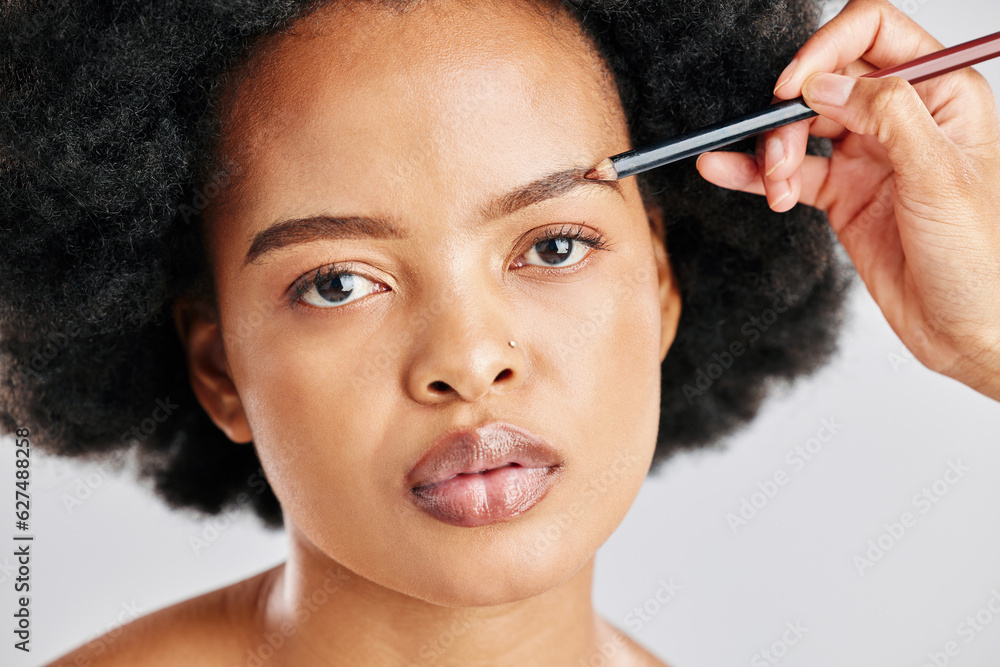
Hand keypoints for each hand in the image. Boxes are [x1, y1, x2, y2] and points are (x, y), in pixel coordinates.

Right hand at [696, 0, 999, 401]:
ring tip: (777, 190)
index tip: (794, 85)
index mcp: (941, 93)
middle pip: (825, 80)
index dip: (826, 48)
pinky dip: (754, 174)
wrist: (969, 331)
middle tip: (781, 153)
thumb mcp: (939, 176)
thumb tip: (827, 81)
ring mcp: (868, 155)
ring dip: (772, 152)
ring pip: (799, 127)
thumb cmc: (981, 259)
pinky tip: (726, 172)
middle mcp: (901, 116)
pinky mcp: (842, 193)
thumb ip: (886, 114)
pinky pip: (789, 172)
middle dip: (791, 112)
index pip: (874, 31)